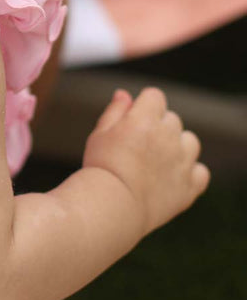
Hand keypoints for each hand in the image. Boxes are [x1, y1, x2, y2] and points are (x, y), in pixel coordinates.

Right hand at [83, 87, 209, 237]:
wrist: (112, 205)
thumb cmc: (101, 166)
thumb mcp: (100, 133)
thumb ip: (115, 111)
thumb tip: (125, 94)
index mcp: (145, 119)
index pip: (154, 96)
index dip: (143, 104)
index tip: (132, 118)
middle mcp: (169, 136)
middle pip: (171, 118)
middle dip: (157, 125)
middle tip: (136, 145)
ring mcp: (183, 161)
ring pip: (190, 141)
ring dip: (178, 145)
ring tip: (156, 160)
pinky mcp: (190, 186)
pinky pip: (200, 171)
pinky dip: (190, 172)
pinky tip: (171, 177)